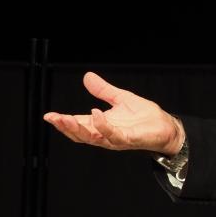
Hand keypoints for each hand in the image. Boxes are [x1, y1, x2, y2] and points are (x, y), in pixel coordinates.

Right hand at [43, 71, 184, 155]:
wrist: (166, 127)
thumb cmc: (145, 117)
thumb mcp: (121, 98)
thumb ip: (103, 90)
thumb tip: (87, 77)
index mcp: (101, 124)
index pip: (78, 124)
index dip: (63, 121)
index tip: (49, 115)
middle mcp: (106, 134)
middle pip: (81, 134)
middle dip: (65, 127)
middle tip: (53, 118)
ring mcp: (116, 138)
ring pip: (92, 137)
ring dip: (78, 129)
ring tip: (67, 118)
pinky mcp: (129, 139)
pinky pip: (113, 135)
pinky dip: (103, 126)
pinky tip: (96, 114)